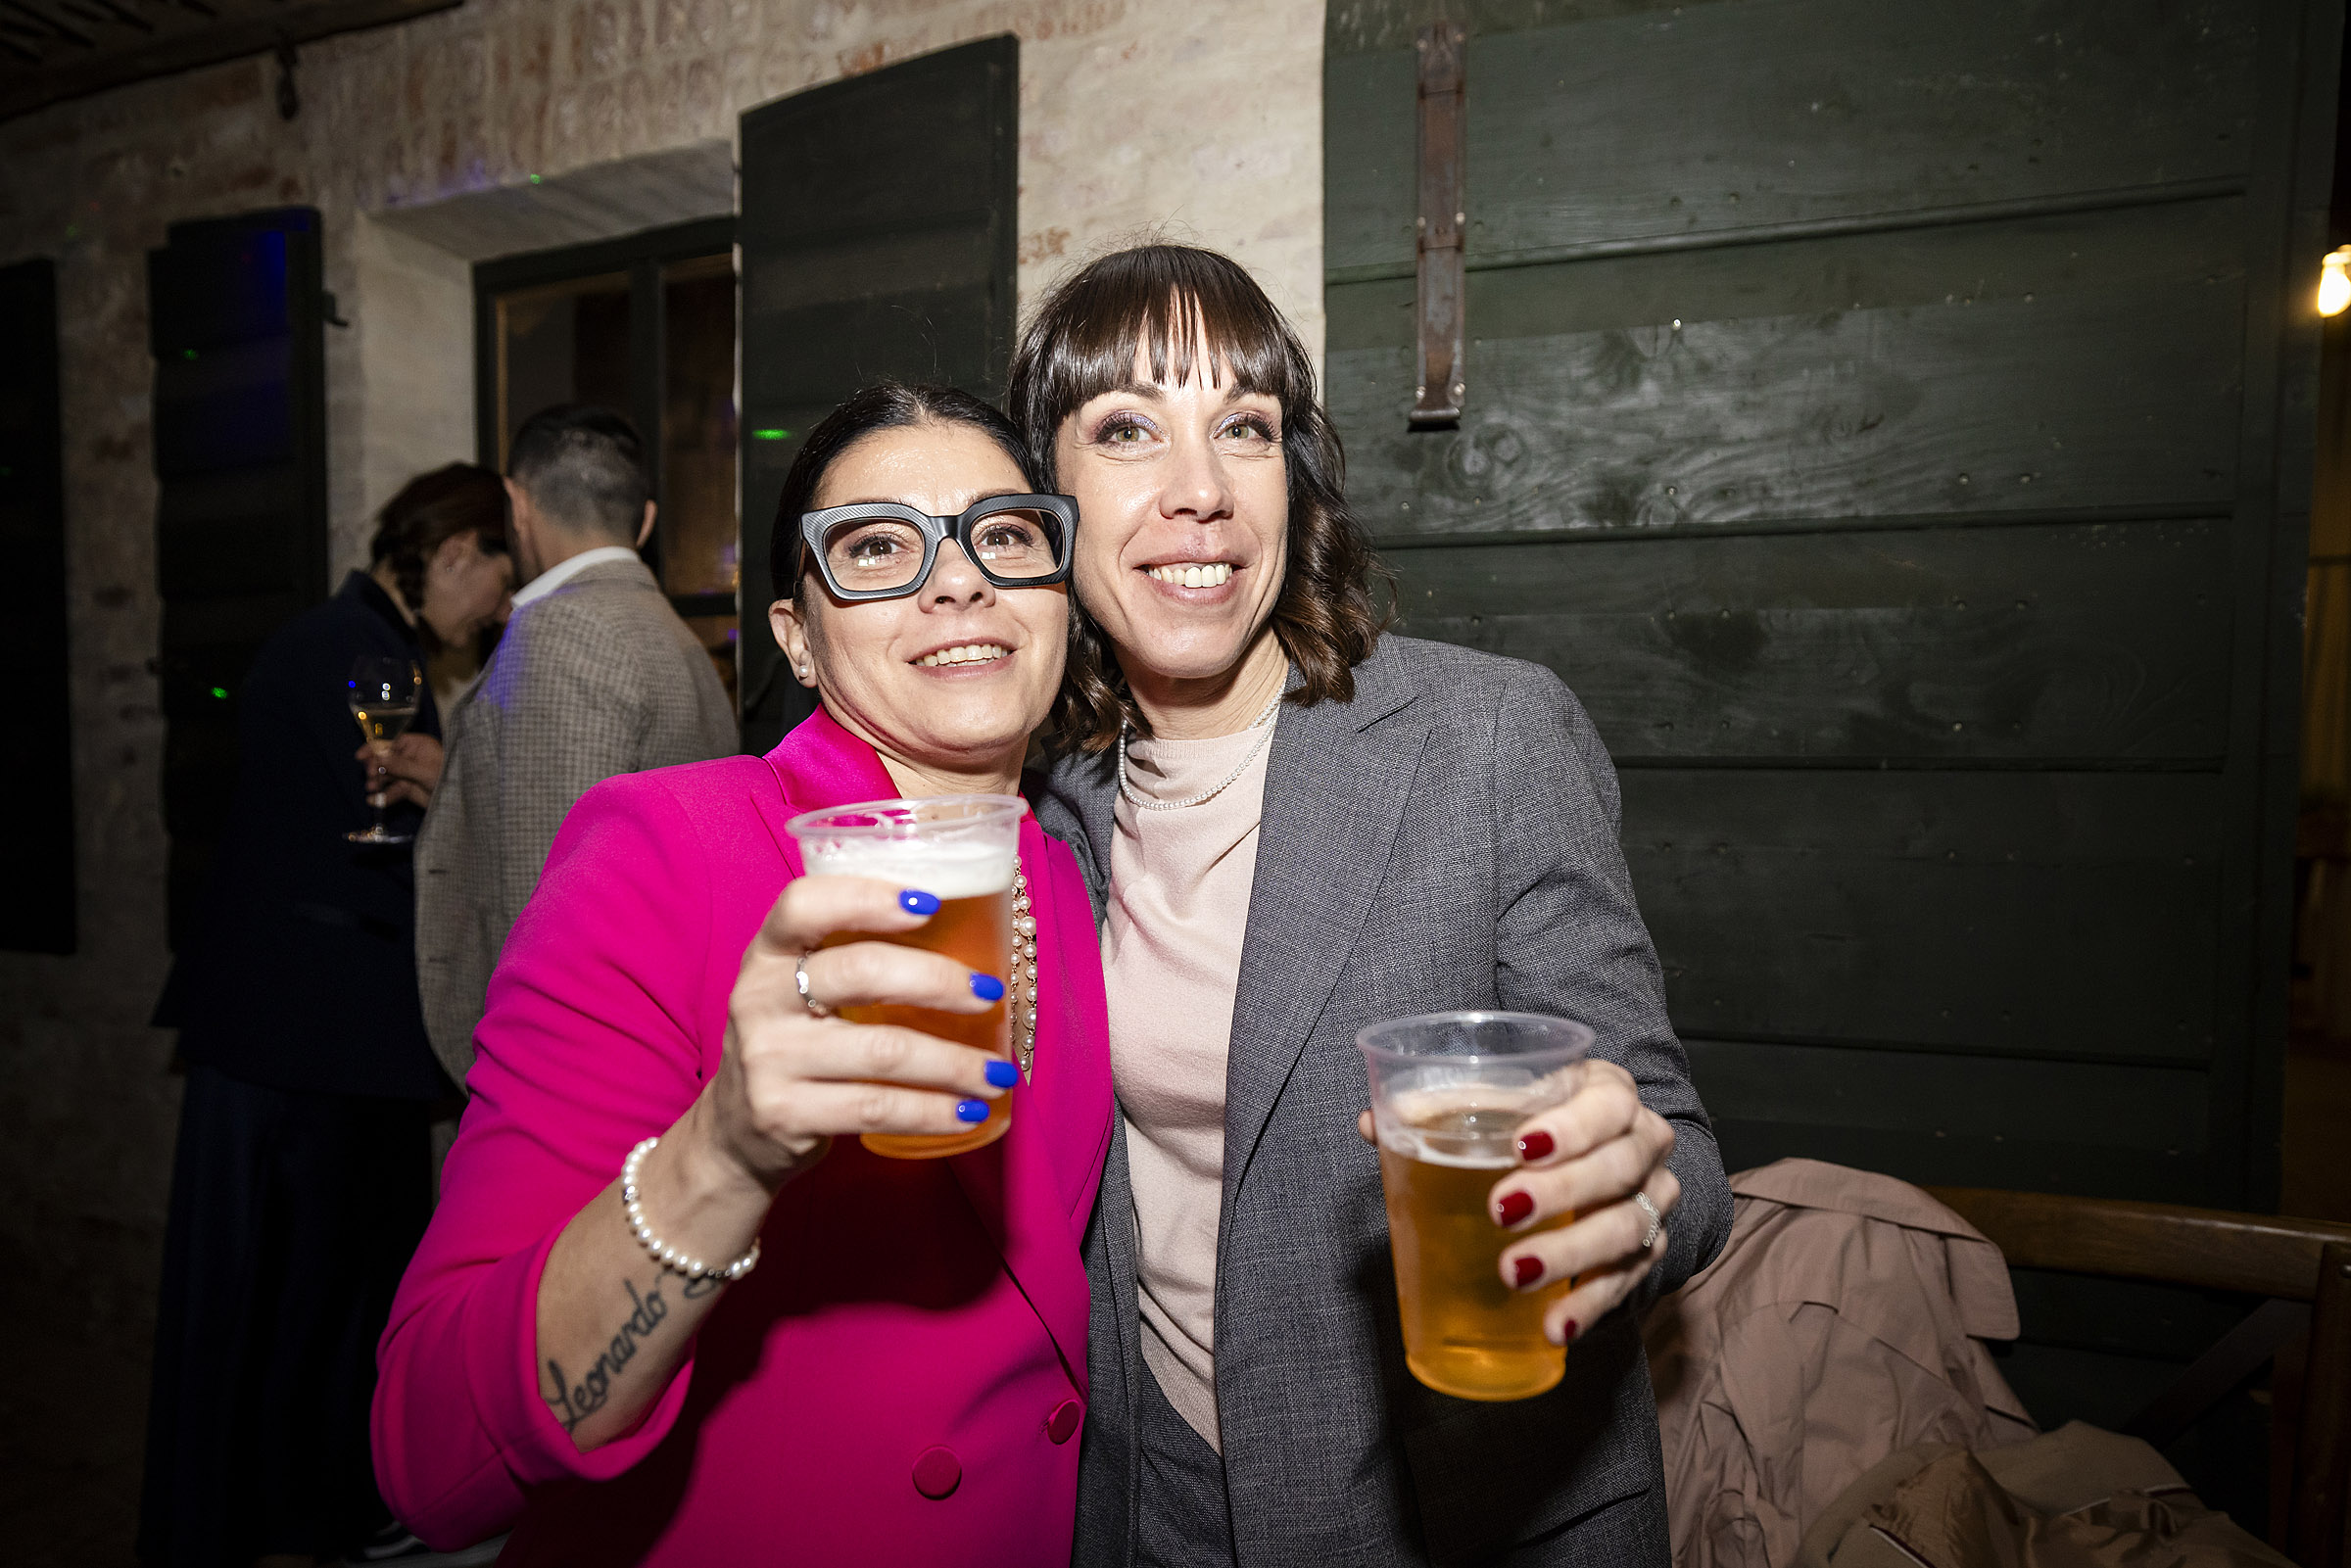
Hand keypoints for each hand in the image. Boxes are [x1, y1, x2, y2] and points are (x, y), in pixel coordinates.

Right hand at [355, 733, 443, 807]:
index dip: (375, 748)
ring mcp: (408, 773)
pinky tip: (374, 800)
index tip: (361, 756)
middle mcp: (411, 757)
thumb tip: (379, 756)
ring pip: (387, 776)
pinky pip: (392, 791)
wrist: (460, 801)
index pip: (392, 742)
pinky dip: (383, 796)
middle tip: (371, 776)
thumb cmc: (449, 778)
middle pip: (386, 759)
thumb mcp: (424, 771)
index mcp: (418, 745)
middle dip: (376, 767)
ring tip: (371, 788)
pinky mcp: (408, 788)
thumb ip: (401, 764)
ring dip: (377, 782)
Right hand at [694, 874, 1013, 1195]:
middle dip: (937, 981)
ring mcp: (767, 1059)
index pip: (804, 904)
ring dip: (954, 1063)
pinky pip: (876, 1110)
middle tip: (990, 994)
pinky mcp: (784, 1114)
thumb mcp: (798, 988)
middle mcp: (758, 998)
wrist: (735, 1133)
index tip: (930, 904)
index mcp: (766, 952)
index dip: (867, 897)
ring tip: (997, 1071)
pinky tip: (967, 1112)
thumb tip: (972, 936)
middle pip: (858, 973)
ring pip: (882, 1052)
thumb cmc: (794, 1041)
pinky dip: (933, 1111)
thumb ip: (853, 958)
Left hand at [1357, 1059, 1679, 1346]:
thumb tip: (1371, 1124)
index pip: (1608, 1104)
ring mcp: (1652, 1202)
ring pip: (1624, 1229)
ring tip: (1513, 1273)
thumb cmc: (1539, 1122)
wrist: (1600, 1158)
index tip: (1520, 1146)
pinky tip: (1553, 1326)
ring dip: (1568, 1254)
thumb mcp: (1503, 1103)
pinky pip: (1624, 1283)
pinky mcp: (1647, 1253)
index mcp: (1609, 1093)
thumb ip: (1441, 1109)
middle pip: (1617, 1168)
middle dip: (1560, 1192)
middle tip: (1500, 1211)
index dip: (1571, 1126)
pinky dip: (1587, 1307)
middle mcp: (1644, 1144)